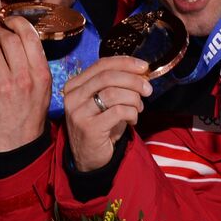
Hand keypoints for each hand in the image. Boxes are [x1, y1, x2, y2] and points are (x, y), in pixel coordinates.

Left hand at [0, 16, 51, 151]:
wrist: (17, 144)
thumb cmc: (29, 113)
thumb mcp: (43, 88)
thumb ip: (35, 63)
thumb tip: (19, 36)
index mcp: (41, 73)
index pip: (29, 35)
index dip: (16, 22)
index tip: (8, 22)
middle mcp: (24, 77)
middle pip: (7, 38)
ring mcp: (4, 84)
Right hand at [61, 56, 151, 171]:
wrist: (89, 157)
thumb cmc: (101, 126)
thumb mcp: (104, 101)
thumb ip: (117, 85)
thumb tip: (141, 72)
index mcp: (74, 85)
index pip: (101, 65)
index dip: (125, 63)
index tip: (144, 67)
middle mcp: (72, 96)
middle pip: (108, 77)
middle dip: (134, 81)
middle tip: (148, 89)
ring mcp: (79, 112)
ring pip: (114, 93)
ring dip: (134, 100)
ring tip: (138, 108)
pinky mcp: (89, 128)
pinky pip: (119, 112)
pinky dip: (132, 114)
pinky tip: (132, 121)